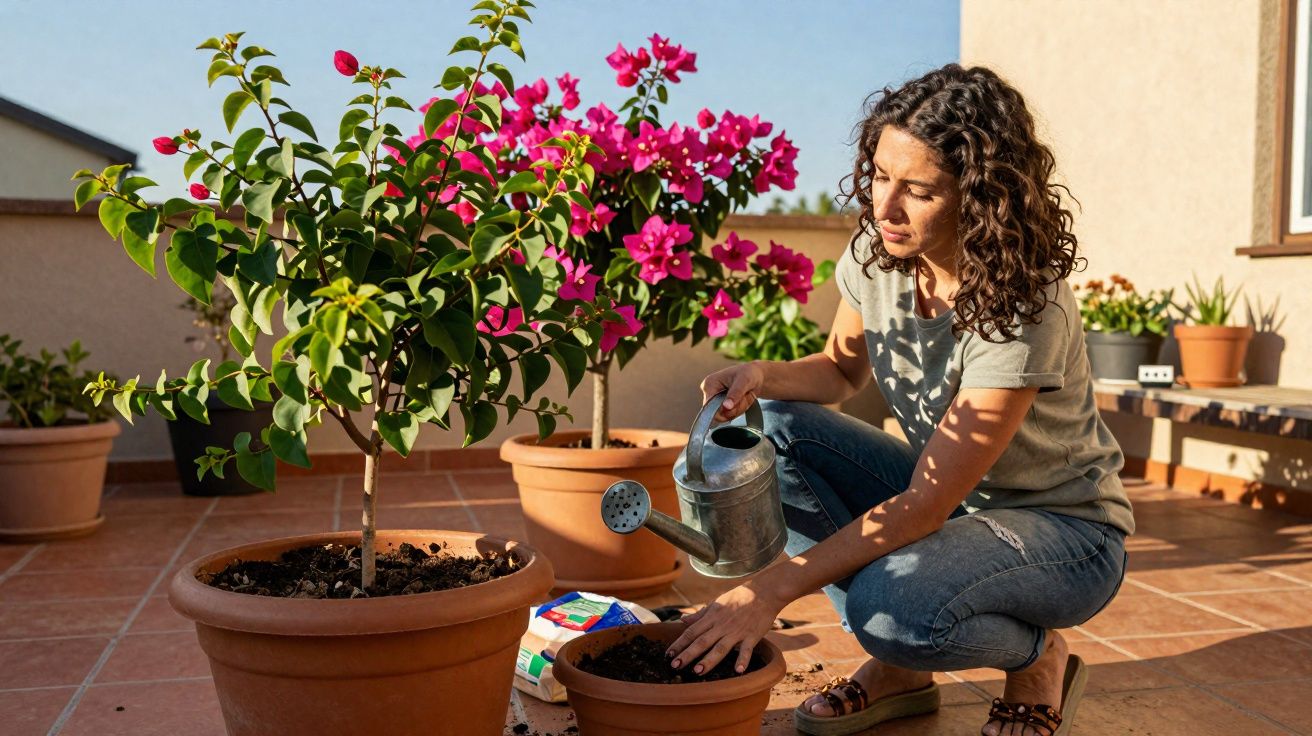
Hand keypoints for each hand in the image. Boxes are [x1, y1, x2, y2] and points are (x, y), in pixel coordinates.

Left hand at [665, 581, 785, 674]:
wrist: (763, 592)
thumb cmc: (739, 597)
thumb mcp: (716, 603)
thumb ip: (699, 614)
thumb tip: (682, 620)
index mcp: (712, 617)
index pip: (691, 632)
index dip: (679, 643)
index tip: (668, 655)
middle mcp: (721, 625)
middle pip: (702, 641)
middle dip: (688, 654)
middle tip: (675, 666)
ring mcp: (736, 631)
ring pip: (720, 647)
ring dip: (709, 660)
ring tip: (698, 671)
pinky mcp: (752, 636)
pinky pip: (746, 649)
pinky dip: (743, 660)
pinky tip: (738, 671)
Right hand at [699, 361, 765, 421]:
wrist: (756, 376)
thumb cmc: (749, 373)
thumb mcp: (744, 381)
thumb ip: (735, 394)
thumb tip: (726, 407)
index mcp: (709, 384)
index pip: (709, 407)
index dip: (725, 409)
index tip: (738, 401)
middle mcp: (709, 393)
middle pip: (718, 414)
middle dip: (735, 408)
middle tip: (744, 397)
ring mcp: (715, 401)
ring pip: (726, 416)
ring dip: (739, 409)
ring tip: (744, 396)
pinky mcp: (721, 406)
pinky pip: (729, 416)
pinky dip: (739, 410)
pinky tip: (743, 400)